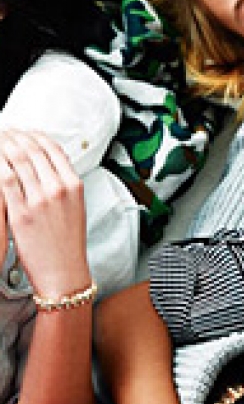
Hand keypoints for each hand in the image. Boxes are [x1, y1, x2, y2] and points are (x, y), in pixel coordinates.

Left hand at [0, 130, 90, 297]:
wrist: (64, 272)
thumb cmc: (68, 244)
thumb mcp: (75, 207)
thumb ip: (64, 184)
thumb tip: (50, 166)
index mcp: (74, 185)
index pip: (54, 149)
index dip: (37, 136)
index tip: (26, 132)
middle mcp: (58, 189)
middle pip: (35, 151)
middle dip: (18, 137)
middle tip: (7, 131)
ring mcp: (40, 200)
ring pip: (20, 161)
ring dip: (6, 146)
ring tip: (0, 140)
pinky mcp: (21, 214)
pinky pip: (7, 181)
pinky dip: (0, 166)